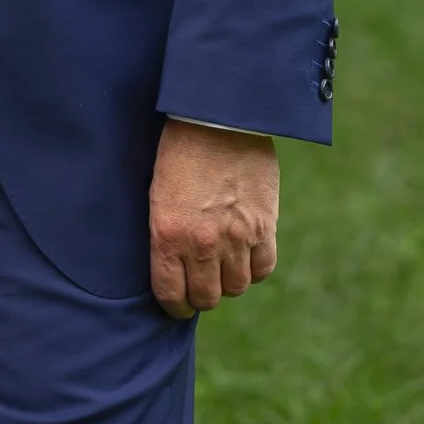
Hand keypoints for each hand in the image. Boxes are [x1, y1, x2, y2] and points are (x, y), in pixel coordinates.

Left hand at [149, 120, 279, 318]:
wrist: (218, 117)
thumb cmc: (179, 151)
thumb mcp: (158, 196)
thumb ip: (168, 235)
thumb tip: (178, 266)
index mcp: (168, 236)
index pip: (172, 296)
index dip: (175, 306)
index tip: (178, 303)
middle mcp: (203, 243)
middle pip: (207, 298)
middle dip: (201, 296)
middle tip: (200, 283)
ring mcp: (237, 237)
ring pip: (237, 287)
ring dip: (229, 281)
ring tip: (224, 265)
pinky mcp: (265, 225)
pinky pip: (264, 267)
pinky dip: (255, 266)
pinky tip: (247, 253)